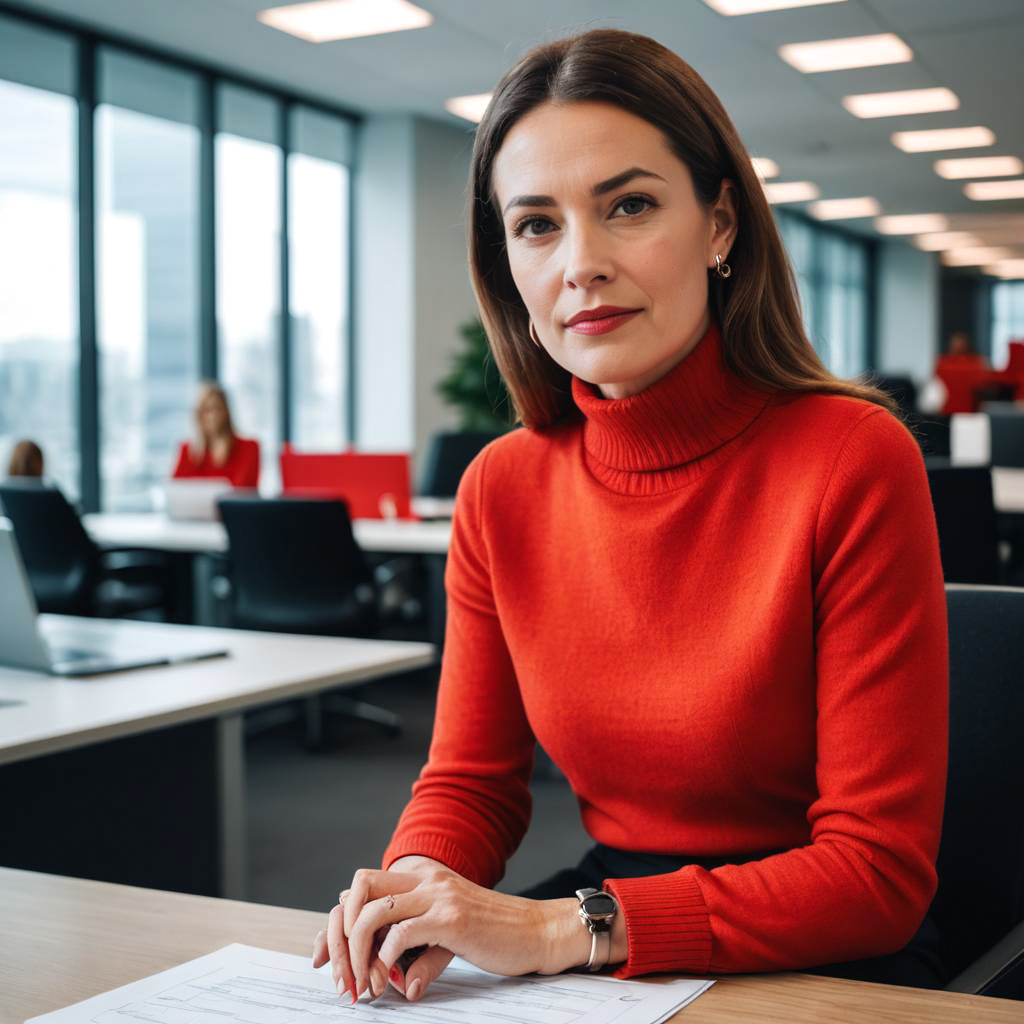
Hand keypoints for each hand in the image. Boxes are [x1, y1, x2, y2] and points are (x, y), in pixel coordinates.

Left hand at [339, 865, 592, 1001]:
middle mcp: (425, 876)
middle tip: (341, 976)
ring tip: (362, 985)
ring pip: (371, 912)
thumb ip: (415, 944)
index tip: (326, 961)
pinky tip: (391, 983)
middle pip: (357, 889)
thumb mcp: (445, 931)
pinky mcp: (450, 917)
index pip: (362, 887)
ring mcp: (437, 894)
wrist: (537, 931)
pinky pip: (399, 934)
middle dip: (339, 935)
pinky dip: (385, 962)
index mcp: (422, 875)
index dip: (337, 924)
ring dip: (357, 954)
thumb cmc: (493, 933)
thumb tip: (395, 979)